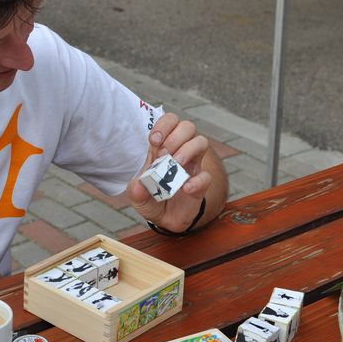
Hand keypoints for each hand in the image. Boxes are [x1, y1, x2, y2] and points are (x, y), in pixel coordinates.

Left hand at [127, 113, 212, 231]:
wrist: (165, 219)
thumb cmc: (152, 199)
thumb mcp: (138, 195)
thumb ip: (136, 190)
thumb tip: (138, 186)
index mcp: (164, 148)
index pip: (170, 122)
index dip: (164, 125)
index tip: (154, 140)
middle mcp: (181, 152)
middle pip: (188, 126)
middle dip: (175, 137)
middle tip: (163, 155)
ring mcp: (192, 167)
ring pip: (202, 141)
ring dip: (187, 150)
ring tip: (175, 164)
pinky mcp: (201, 184)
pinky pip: (206, 176)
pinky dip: (197, 180)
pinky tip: (185, 188)